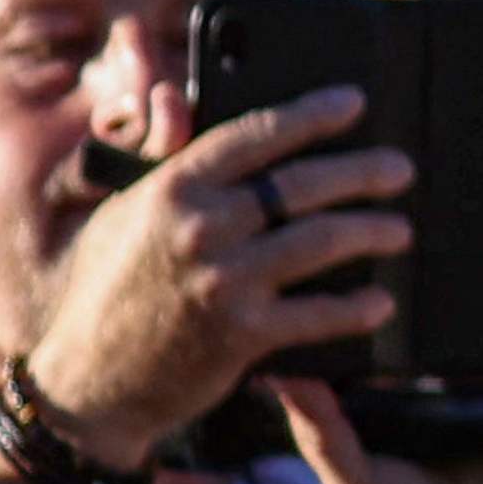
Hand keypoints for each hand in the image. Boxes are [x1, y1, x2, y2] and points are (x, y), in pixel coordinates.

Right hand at [18, 87, 410, 466]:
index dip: (311, 115)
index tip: (355, 103)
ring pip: (321, 241)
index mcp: (172, 189)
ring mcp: (224, 280)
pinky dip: (354, 308)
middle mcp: (201, 228)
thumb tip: (173, 96)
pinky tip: (379, 303)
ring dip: (371, 232)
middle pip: (303, 184)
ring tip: (399, 230)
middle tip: (400, 168)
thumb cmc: (104, 291)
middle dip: (362, 172)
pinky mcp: (241, 334)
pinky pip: (316, 312)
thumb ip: (158, 158)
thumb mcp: (120, 215)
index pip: (255, 135)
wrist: (83, 387)